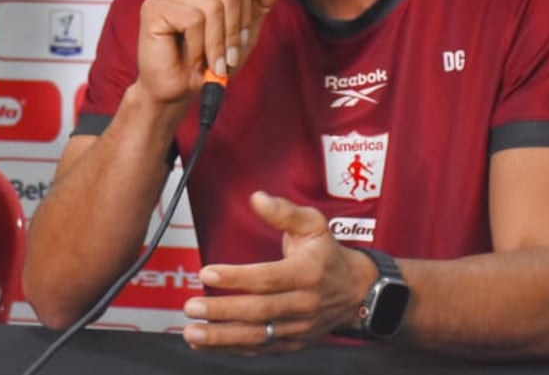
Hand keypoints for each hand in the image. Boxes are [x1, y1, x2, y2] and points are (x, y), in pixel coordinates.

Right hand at [137, 0, 278, 106]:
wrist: (178, 90)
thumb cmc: (207, 61)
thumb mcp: (242, 33)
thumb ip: (259, 5)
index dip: (244, 15)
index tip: (238, 42)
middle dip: (232, 32)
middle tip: (227, 58)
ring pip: (211, 6)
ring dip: (215, 44)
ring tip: (210, 62)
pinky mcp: (153, 7)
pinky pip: (192, 19)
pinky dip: (198, 46)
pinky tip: (192, 59)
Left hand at [180, 192, 374, 353]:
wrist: (356, 291)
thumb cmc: (328, 254)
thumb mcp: (313, 225)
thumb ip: (284, 212)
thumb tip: (258, 199)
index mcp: (308, 273)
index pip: (268, 278)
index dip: (236, 277)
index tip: (207, 273)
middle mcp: (304, 304)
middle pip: (259, 311)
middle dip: (222, 311)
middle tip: (192, 307)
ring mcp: (299, 327)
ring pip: (259, 336)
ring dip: (222, 337)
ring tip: (193, 333)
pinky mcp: (293, 342)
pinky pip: (262, 349)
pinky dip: (233, 349)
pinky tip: (208, 344)